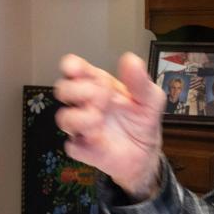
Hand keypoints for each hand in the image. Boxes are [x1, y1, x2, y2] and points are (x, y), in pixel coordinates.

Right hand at [54, 53, 165, 199]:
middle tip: (103, 96)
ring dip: (81, 117)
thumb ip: (140, 81)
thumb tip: (131, 60)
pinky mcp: (82, 149)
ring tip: (99, 118)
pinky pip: (72, 146)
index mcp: (98, 84)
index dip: (71, 66)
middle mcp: (85, 103)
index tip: (75, 69)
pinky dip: (86, 142)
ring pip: (63, 118)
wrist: (146, 153)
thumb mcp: (151, 99)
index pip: (75, 69)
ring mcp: (82, 126)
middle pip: (63, 89)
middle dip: (78, 90)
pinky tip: (100, 139)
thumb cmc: (142, 121)